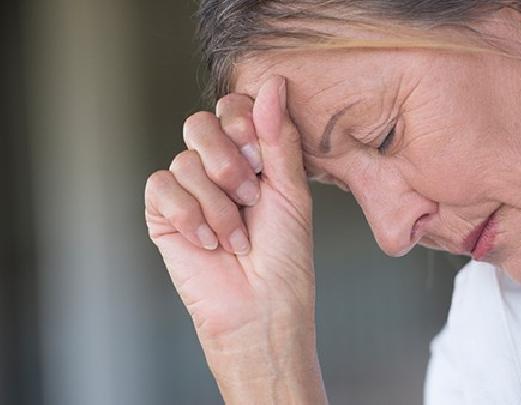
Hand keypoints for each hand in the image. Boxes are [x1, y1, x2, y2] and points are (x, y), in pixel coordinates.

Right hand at [144, 76, 325, 403]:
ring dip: (217, 204)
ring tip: (236, 237)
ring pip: (185, 160)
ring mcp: (188, 191)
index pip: (235, 109)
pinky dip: (189, 215)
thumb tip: (274, 85)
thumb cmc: (285, 258)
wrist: (261, 309)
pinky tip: (208, 243)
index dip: (244, 125)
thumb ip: (279, 138)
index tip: (262, 160)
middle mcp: (217, 169)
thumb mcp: (292, 192)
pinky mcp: (163, 214)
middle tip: (250, 195)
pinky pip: (161, 186)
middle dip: (228, 160)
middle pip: (201, 123)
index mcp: (252, 158)